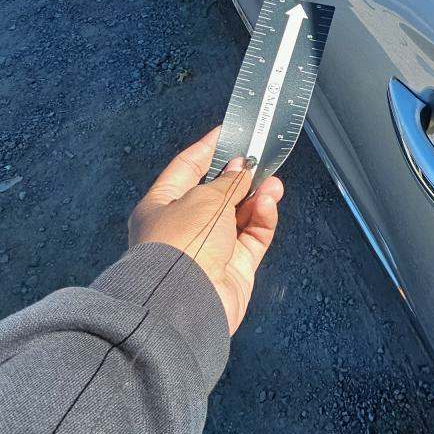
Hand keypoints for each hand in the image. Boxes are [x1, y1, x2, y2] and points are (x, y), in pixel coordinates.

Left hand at [128, 127, 283, 334]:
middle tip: (259, 159)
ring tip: (272, 183)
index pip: (186, 169)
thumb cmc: (181, 243)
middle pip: (216, 193)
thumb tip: (241, 169)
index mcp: (161, 206)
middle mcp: (184, 227)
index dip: (208, 149)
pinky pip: (252, 236)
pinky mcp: (234, 268)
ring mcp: (210, 249)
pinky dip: (262, 219)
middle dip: (239, 176)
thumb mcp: (204, 199)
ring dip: (256, 197)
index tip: (228, 132)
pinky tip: (269, 204)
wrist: (185, 300)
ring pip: (239, 215)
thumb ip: (228, 182)